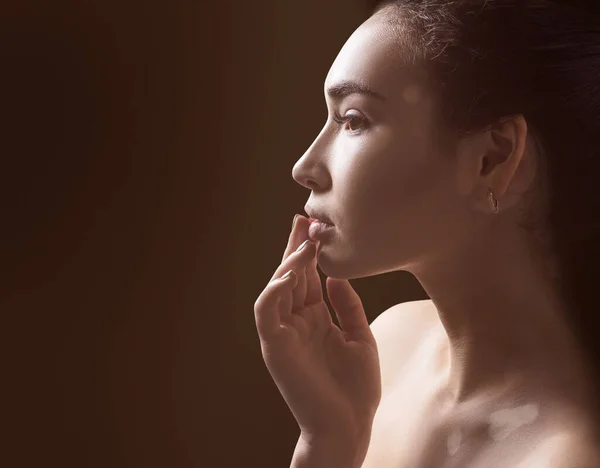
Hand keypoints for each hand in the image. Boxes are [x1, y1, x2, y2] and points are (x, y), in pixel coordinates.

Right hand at [254, 214, 381, 439]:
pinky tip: (290, 273)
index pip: (307, 277)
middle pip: (291, 275)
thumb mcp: (360, 336)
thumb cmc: (355, 388)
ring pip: (276, 288)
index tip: (315, 226)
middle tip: (302, 219)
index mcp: (315, 318)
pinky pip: (266, 312)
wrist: (349, 426)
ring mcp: (283, 333)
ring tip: (304, 241)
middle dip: (296, 247)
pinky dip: (274, 290)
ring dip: (287, 263)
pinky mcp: (275, 347)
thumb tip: (335, 274)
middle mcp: (296, 322)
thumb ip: (347, 305)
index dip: (310, 252)